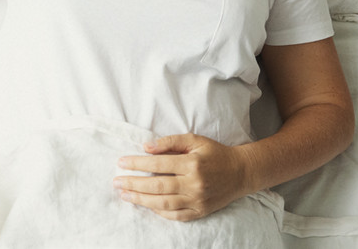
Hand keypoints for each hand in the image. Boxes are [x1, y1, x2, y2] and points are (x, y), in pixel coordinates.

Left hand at [113, 134, 250, 220]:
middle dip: (134, 184)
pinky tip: (146, 206)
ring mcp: (198, 200)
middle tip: (116, 182)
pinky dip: (160, 212)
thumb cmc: (215, 153)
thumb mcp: (195, 140)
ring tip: (125, 195)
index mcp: (192, 164)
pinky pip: (176, 216)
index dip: (138, 163)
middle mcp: (194, 184)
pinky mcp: (201, 212)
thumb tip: (146, 147)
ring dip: (141, 200)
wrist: (241, 172)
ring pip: (164, 204)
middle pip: (158, 186)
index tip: (121, 162)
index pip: (158, 164)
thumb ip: (170, 142)